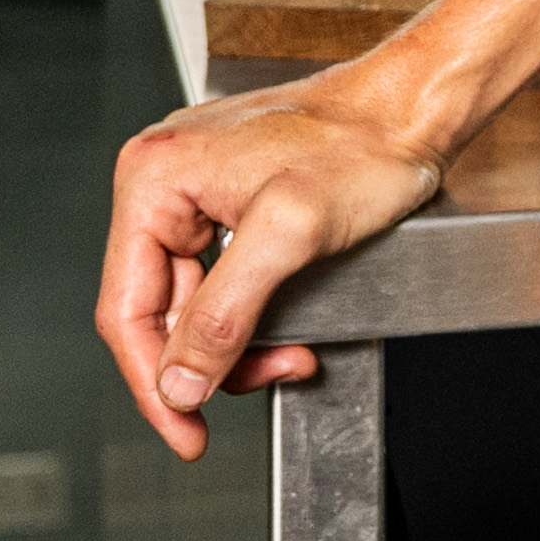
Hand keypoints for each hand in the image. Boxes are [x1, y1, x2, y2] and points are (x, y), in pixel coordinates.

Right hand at [93, 79, 450, 455]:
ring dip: (241, 344)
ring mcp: (197, 190)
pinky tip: (291, 326)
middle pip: (162, 312)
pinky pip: (224, 280)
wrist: (412, 109)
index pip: (126, 309)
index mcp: (155, 177)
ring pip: (197, 304)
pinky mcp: (230, 201)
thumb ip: (225, 313)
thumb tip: (178, 383)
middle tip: (266, 382)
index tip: (184, 431)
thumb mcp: (290, 234)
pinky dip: (255, 314)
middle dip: (214, 362)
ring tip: (293, 354)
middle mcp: (165, 180)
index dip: (154, 382)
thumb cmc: (363, 143)